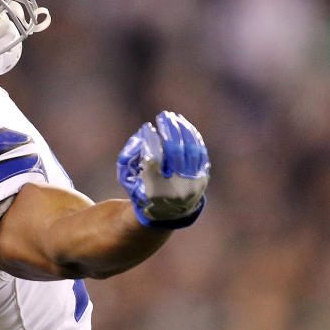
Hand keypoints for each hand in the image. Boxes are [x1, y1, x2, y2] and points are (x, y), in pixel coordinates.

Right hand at [117, 111, 209, 228]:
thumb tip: (144, 134)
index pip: (153, 160)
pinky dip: (193, 138)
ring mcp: (192, 184)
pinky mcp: (202, 178)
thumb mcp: (126, 177)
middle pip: (175, 153)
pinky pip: (200, 153)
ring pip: (191, 150)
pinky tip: (185, 126)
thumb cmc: (142, 191)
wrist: (168, 214)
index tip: (147, 127)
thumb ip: (127, 157)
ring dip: (183, 131)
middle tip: (163, 116)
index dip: (150, 142)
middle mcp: (176, 188)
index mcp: (155, 191)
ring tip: (174, 118)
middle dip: (170, 131)